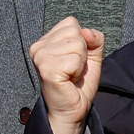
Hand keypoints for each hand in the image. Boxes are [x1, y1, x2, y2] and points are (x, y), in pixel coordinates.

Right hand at [29, 15, 102, 133]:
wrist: (72, 109)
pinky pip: (74, 60)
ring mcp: (40, 57)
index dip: (81, 40)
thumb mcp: (91, 56)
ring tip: (71, 75)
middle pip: (75, 32)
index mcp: (45, 40)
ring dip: (80, 63)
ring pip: (77, 45)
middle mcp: (38, 46)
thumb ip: (94, 38)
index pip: (71, 23)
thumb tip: (87, 32)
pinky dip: (78, 72)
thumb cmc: (78, 84)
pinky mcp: (46, 69)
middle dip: (82, 52)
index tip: (73, 59)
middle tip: (73, 69)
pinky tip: (69, 80)